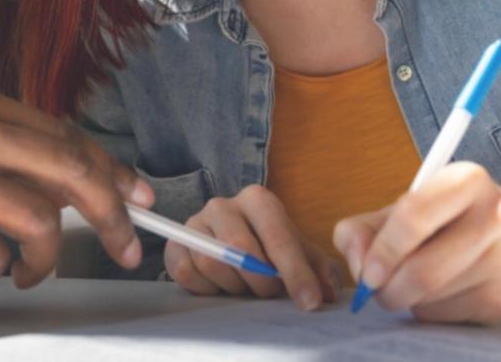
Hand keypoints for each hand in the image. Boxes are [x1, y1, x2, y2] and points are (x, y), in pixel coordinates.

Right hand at [0, 86, 152, 287]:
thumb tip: (70, 183)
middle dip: (111, 218)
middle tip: (122, 248)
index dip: (114, 173)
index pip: (69, 137)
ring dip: (39, 259)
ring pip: (39, 224)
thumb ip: (2, 147)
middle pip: (73, 174)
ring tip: (20, 269)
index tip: (140, 200)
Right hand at [165, 186, 339, 310]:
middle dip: (261, 281)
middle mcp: (223, 205)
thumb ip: (318, 270)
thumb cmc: (269, 247)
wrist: (230, 239)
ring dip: (233, 285)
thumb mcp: (300, 252)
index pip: (277, 236)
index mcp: (257, 200)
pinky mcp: (175, 244)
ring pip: (211, 262)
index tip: (309, 301)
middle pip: (240, 249)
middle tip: (270, 293)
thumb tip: (326, 292)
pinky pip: (185, 271)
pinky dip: (205, 287)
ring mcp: (195, 223)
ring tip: (244, 287)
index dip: (295, 272)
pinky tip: (219, 287)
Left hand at [333, 162, 500, 322]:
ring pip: (430, 297)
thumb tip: (357, 265)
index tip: (366, 272)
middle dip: (388, 288)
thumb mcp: (411, 209)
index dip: (383, 249)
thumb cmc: (456, 224)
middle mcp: (492, 216)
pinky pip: (444, 314)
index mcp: (466, 180)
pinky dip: (426, 310)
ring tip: (405, 286)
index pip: (414, 215)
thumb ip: (367, 228)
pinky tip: (437, 294)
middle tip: (375, 290)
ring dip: (405, 299)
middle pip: (422, 269)